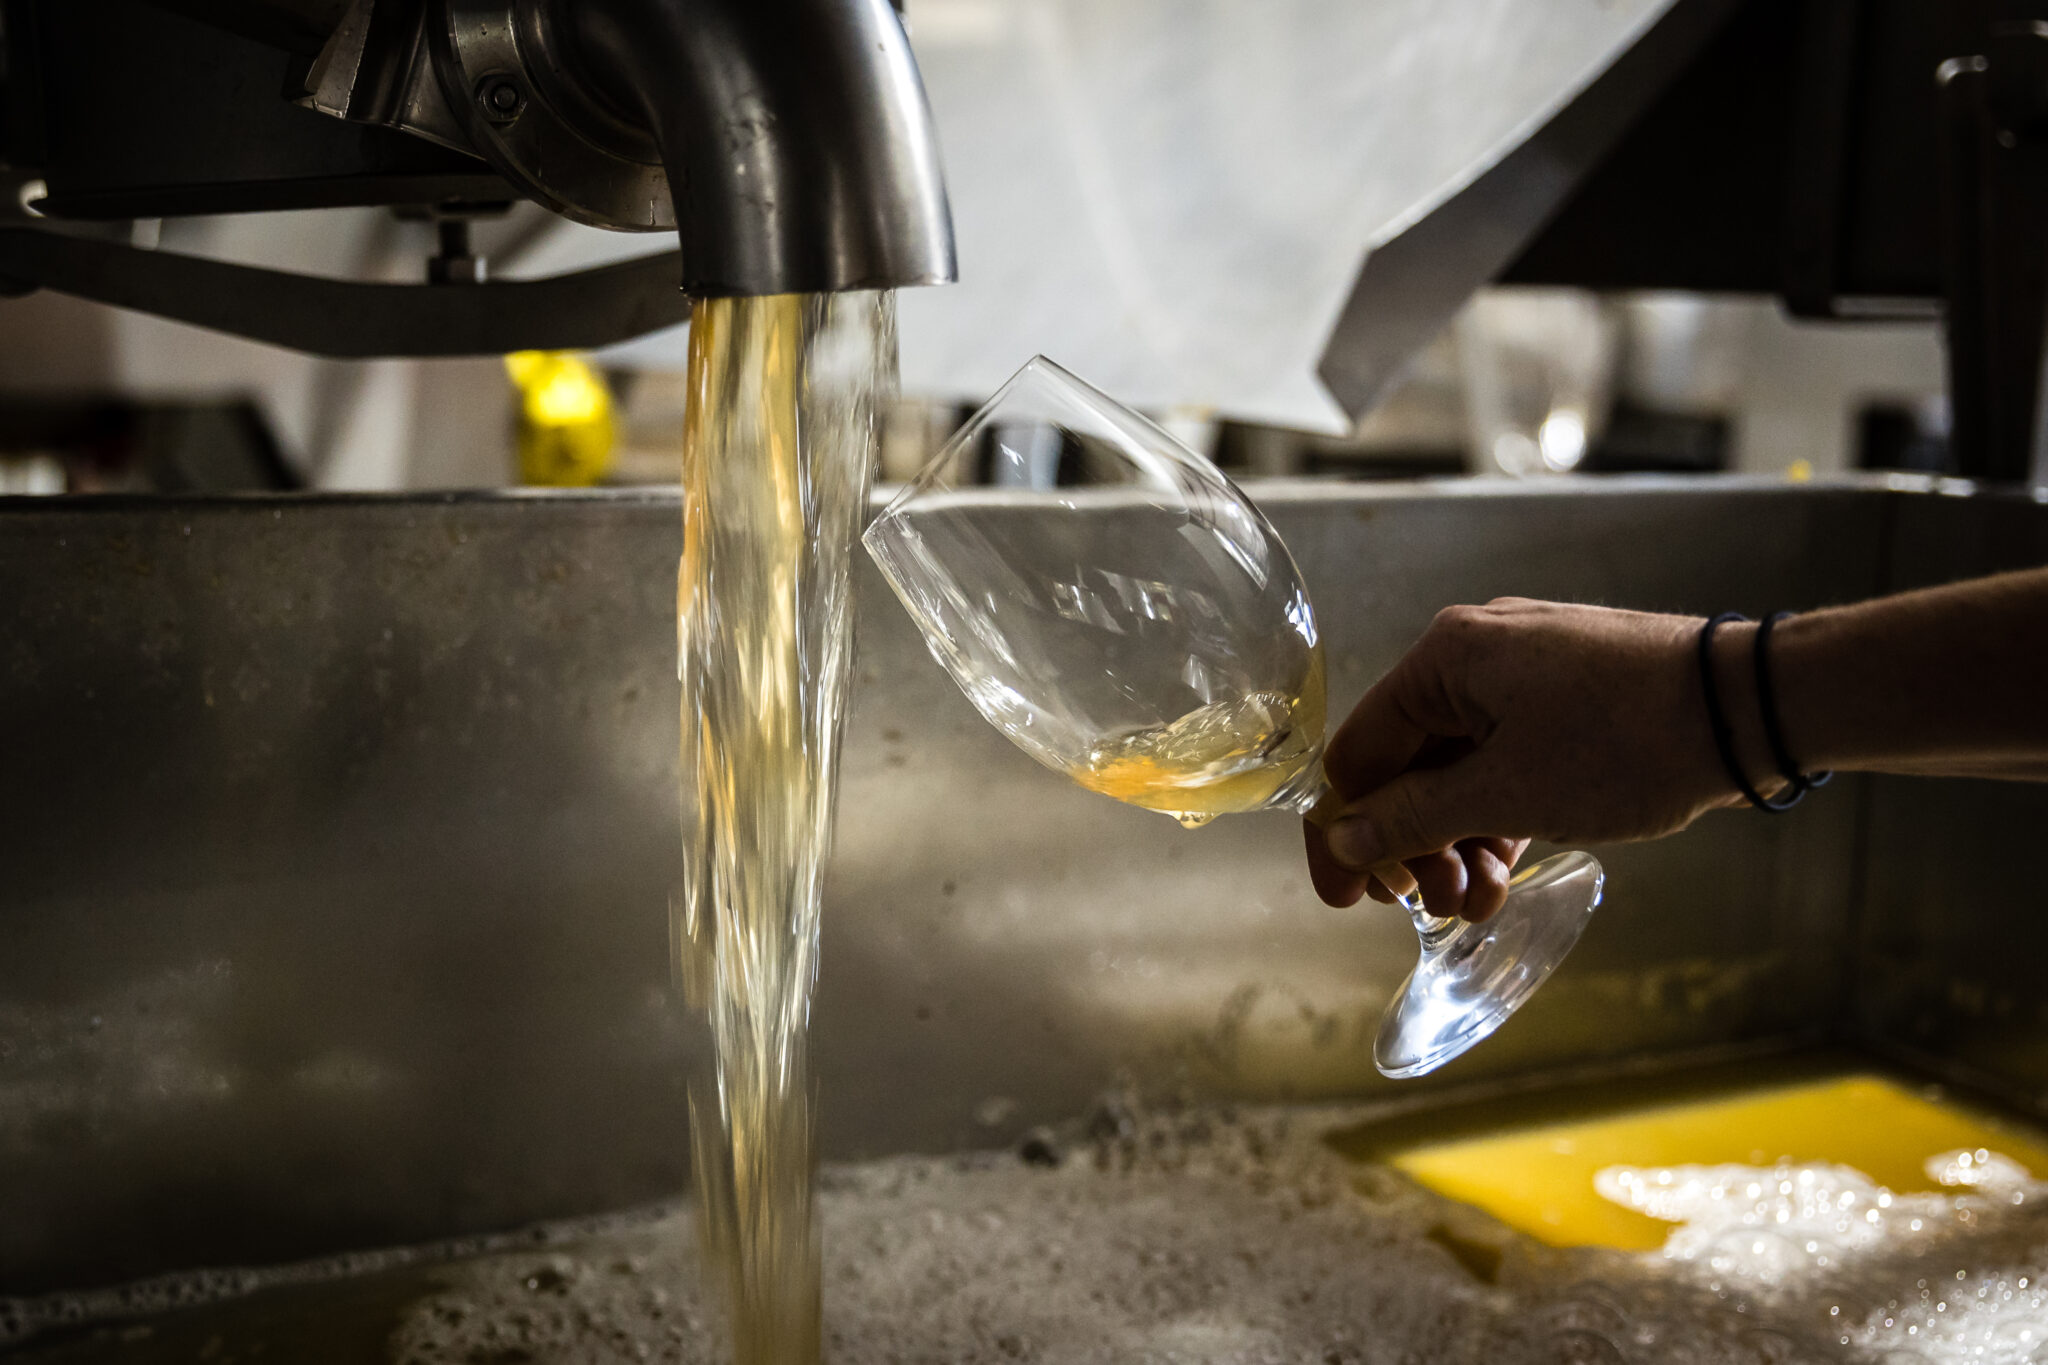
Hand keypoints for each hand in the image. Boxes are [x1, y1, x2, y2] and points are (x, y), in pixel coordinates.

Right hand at [1304, 599, 1738, 916]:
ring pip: (1458, 773)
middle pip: (1406, 767)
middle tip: (1432, 907)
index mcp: (1444, 659)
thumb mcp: (1506, 793)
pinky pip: (1504, 764)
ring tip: (1479, 902)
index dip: (1345, 833)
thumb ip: (1413, 818)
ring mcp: (1524, 677)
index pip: (1358, 754)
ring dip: (1458, 844)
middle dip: (1414, 847)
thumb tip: (1344, 839)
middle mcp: (1474, 656)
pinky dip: (1499, 818)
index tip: (1348, 901)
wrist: (1749, 708)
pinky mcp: (1565, 701)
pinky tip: (1505, 873)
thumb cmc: (1626, 741)